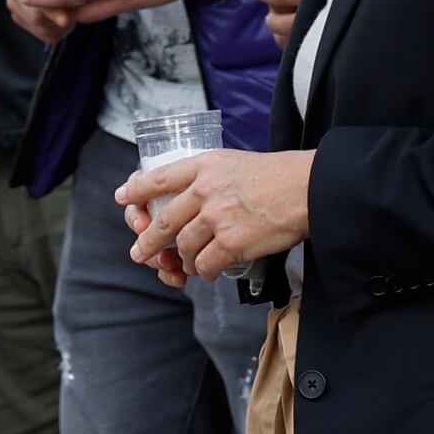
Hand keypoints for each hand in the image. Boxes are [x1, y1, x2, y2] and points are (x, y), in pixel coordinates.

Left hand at [119, 147, 313, 283]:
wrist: (310, 189)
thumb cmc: (280, 176)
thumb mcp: (236, 162)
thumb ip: (212, 177)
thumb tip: (195, 197)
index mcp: (204, 166)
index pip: (158, 178)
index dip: (137, 190)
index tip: (124, 198)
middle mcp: (204, 190)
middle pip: (163, 221)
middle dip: (148, 242)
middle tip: (140, 253)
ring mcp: (216, 217)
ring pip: (184, 247)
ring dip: (184, 260)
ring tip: (189, 265)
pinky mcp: (230, 242)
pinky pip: (205, 264)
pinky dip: (204, 271)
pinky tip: (208, 272)